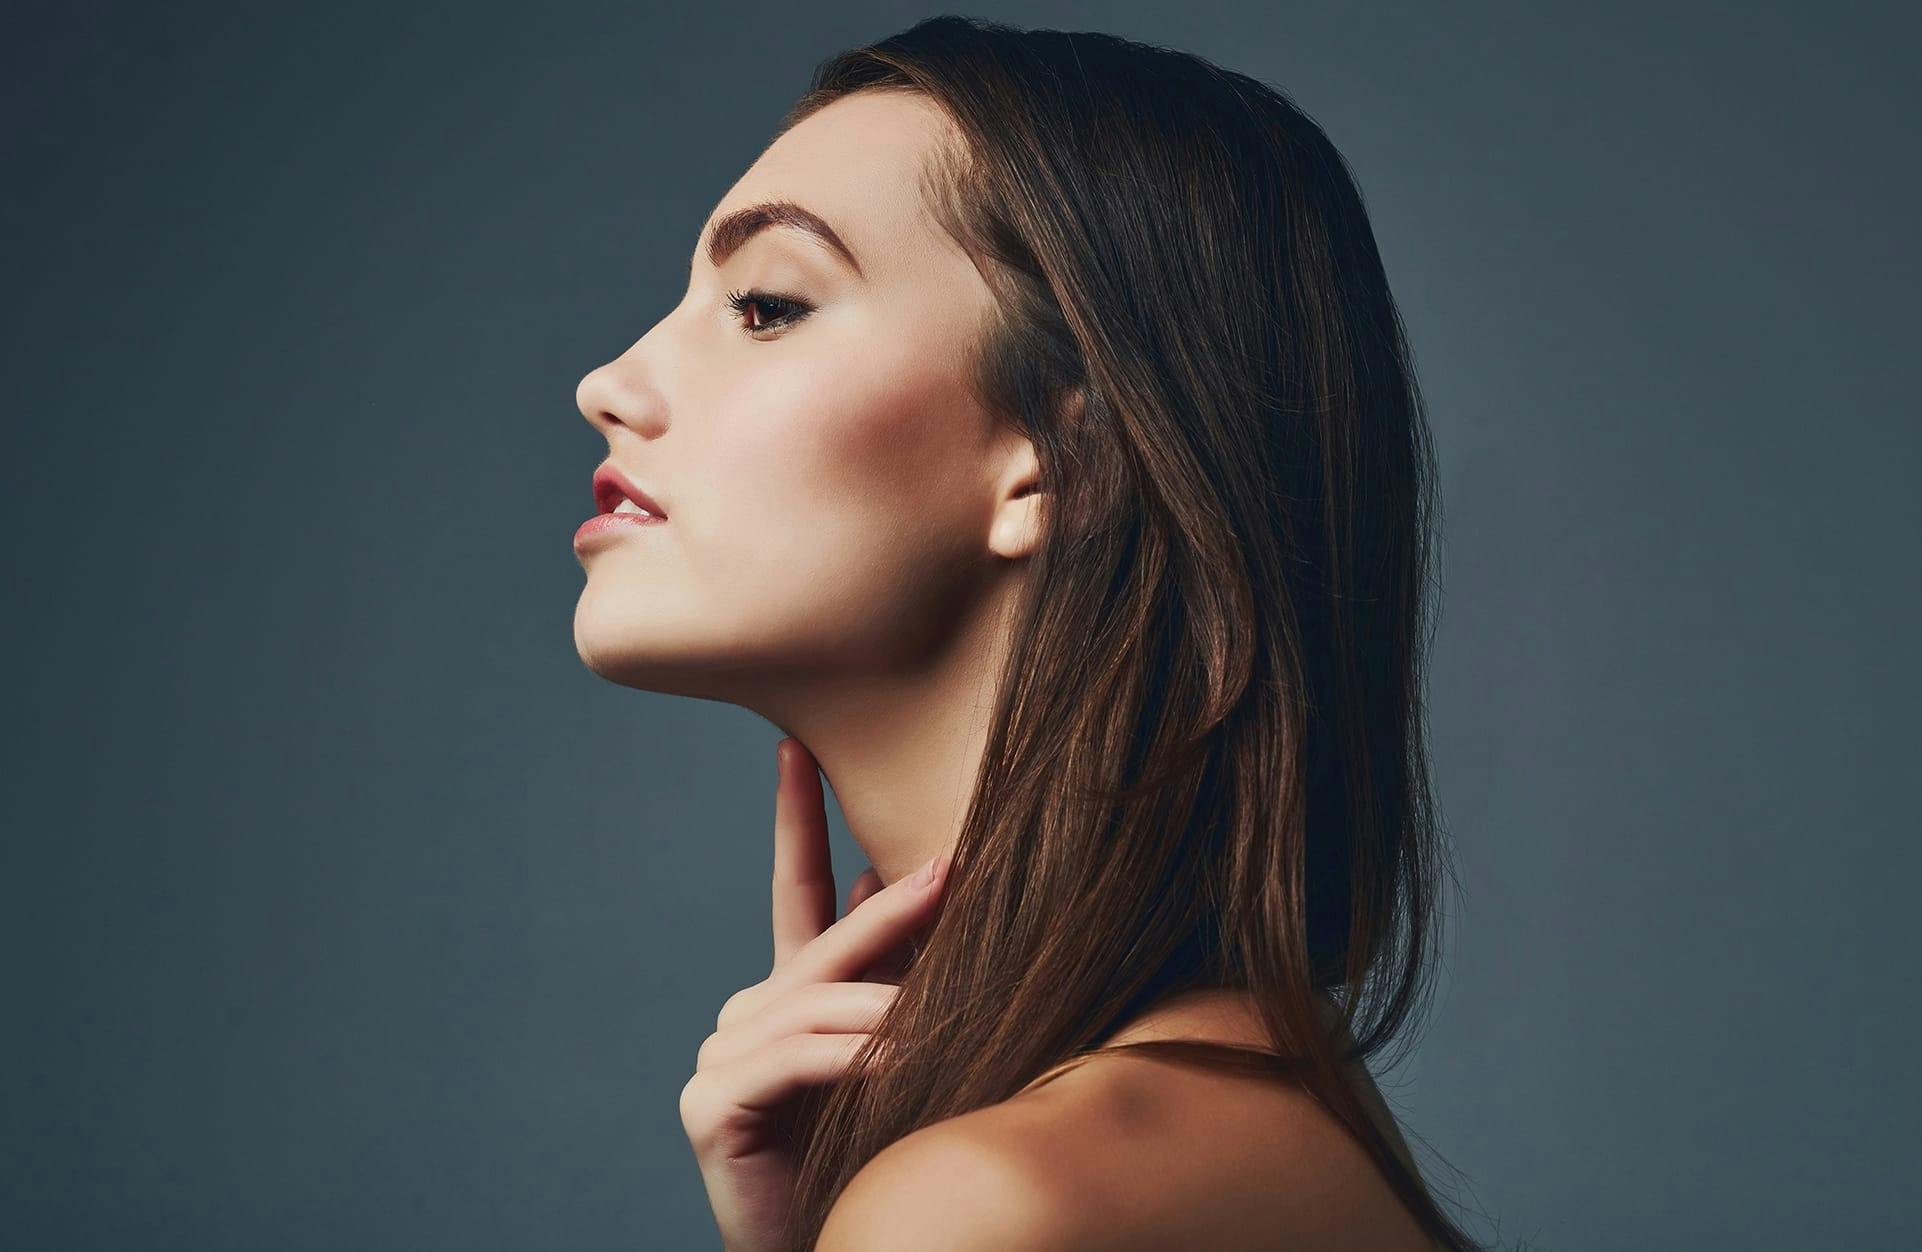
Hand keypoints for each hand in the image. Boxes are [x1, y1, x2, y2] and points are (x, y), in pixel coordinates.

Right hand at [678, 737, 948, 1251]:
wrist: (837, 1242)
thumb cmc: (877, 1150)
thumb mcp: (901, 1048)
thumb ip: (903, 974)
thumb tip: (917, 876)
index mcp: (792, 995)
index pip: (796, 889)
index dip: (796, 819)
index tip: (798, 747)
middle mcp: (748, 1016)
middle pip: (821, 948)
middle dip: (886, 908)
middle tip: (948, 869)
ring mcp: (722, 1059)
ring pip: (814, 1006)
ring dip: (888, 1003)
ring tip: (950, 1004)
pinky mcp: (713, 1107)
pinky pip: (796, 1063)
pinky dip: (855, 1057)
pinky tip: (902, 1058)